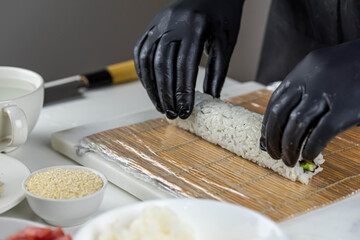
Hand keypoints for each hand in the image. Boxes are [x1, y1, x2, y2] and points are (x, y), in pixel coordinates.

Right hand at [134, 0, 242, 118]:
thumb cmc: (221, 15)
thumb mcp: (226, 42)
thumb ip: (218, 71)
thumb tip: (212, 99)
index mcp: (195, 26)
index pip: (184, 66)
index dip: (183, 92)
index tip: (185, 111)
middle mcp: (172, 24)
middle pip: (162, 65)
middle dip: (166, 94)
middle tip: (172, 114)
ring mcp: (157, 24)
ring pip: (147, 61)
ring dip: (152, 88)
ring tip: (161, 106)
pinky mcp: (150, 27)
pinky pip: (140, 53)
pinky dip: (144, 74)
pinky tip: (151, 88)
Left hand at [260, 39, 359, 166]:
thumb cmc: (354, 69)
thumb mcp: (324, 70)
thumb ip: (306, 89)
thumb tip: (287, 122)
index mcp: (303, 70)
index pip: (275, 101)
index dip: (267, 124)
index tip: (265, 140)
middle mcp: (311, 80)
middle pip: (280, 114)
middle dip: (273, 138)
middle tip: (273, 154)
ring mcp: (328, 94)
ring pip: (297, 125)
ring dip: (288, 147)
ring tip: (288, 160)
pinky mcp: (347, 109)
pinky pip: (320, 133)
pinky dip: (311, 148)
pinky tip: (308, 155)